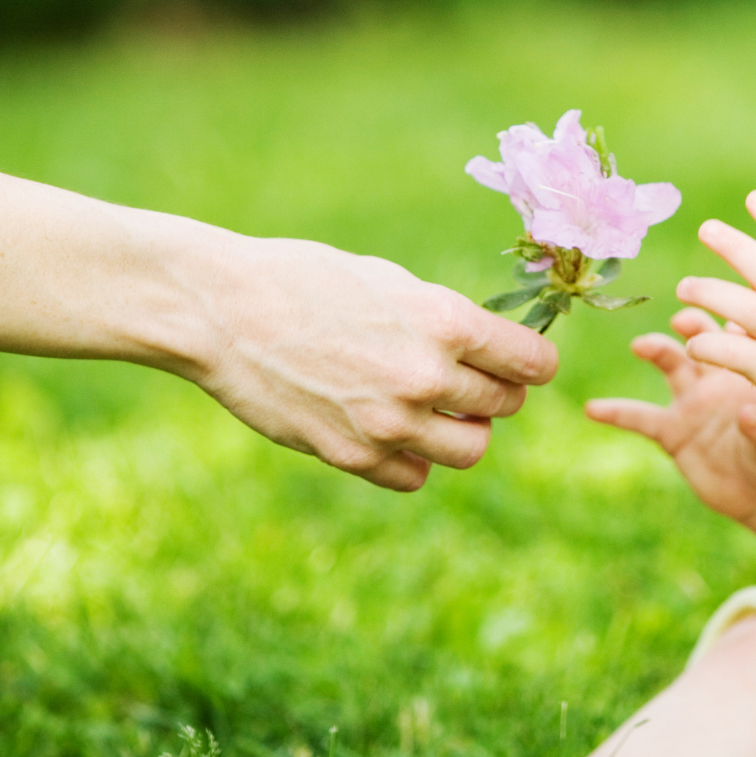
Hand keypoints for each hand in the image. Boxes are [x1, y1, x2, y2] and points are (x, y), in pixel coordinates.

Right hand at [183, 236, 558, 491]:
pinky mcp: (352, 456)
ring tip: (431, 408)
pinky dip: (412, 459)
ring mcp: (390, 425)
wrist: (222, 311)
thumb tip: (492, 351)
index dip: (530, 362)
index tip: (519, 361)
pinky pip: (415, 476)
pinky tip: (388, 428)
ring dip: (460, 431)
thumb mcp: (391, 282)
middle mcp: (426, 379)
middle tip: (465, 379)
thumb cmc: (305, 280)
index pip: (533, 364)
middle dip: (494, 393)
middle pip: (504, 407)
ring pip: (470, 451)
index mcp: (445, 324)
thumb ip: (446, 320)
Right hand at [585, 308, 755, 521]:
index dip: (735, 321)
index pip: (743, 337)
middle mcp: (718, 378)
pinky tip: (593, 408)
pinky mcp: (671, 430)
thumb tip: (749, 413)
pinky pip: (640, 418)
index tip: (729, 314)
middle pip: (702, 339)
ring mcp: (691, 401)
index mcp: (751, 372)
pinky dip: (616, 412)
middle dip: (693, 324)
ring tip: (641, 346)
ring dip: (657, 350)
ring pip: (671, 365)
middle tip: (683, 319)